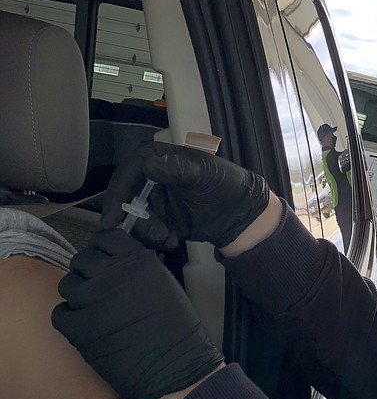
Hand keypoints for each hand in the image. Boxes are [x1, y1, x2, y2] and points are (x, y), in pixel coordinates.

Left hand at [52, 229, 224, 398]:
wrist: (174, 368)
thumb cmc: (176, 330)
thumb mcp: (164, 283)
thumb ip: (138, 267)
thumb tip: (117, 263)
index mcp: (136, 261)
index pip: (105, 238)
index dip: (103, 248)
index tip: (105, 258)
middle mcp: (110, 275)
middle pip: (82, 259)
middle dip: (89, 271)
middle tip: (100, 287)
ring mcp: (90, 301)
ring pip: (68, 284)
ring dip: (78, 293)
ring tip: (94, 308)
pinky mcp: (78, 328)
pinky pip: (60, 313)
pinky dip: (69, 317)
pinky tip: (85, 324)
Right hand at [101, 142, 269, 249]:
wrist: (239, 213)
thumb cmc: (224, 185)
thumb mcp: (202, 174)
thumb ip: (176, 169)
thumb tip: (148, 165)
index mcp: (159, 158)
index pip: (130, 171)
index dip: (118, 191)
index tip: (114, 214)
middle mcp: (151, 178)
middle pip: (126, 197)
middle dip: (133, 218)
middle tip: (147, 232)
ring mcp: (155, 200)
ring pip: (135, 217)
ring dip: (147, 231)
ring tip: (167, 237)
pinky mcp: (161, 220)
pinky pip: (148, 231)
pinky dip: (157, 239)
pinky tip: (173, 240)